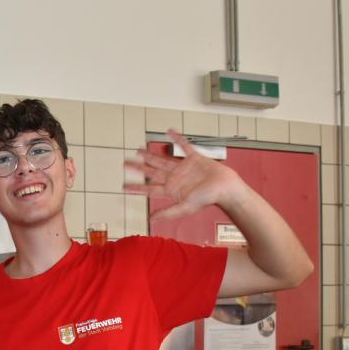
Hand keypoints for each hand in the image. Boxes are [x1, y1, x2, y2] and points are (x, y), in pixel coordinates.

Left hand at [125, 130, 247, 221]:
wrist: (225, 188)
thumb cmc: (208, 199)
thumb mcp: (185, 207)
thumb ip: (168, 212)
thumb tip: (151, 218)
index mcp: (171, 190)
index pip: (149, 189)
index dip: (136, 188)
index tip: (123, 186)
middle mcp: (174, 178)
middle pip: (151, 172)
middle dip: (138, 168)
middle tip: (126, 163)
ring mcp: (183, 167)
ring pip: (162, 159)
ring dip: (150, 155)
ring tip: (138, 150)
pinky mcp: (194, 158)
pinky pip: (183, 145)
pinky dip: (177, 138)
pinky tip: (168, 131)